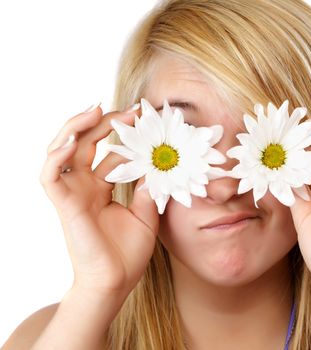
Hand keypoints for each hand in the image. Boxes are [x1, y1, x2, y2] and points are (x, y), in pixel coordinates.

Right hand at [39, 103, 158, 298]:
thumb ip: (149, 188)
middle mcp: (85, 187)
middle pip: (85, 144)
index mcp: (102, 188)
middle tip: (128, 110)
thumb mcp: (147, 213)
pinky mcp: (64, 205)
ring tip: (95, 110)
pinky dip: (55, 157)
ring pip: (61, 152)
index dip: (123, 134)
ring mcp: (73, 194)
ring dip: (75, 128)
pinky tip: (70, 142)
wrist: (117, 281)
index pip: (108, 152)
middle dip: (103, 122)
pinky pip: (50, 177)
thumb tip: (158, 163)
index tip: (143, 118)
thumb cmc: (128, 252)